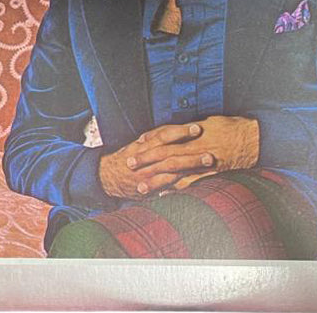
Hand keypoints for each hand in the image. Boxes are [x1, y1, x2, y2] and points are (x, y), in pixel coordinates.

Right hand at [99, 123, 214, 198]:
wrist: (107, 176)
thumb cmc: (128, 156)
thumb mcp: (140, 142)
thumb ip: (156, 137)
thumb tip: (178, 127)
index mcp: (145, 144)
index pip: (164, 135)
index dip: (180, 131)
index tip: (197, 128)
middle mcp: (146, 159)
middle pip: (171, 154)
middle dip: (191, 153)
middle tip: (209, 151)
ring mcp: (147, 175)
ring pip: (170, 171)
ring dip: (190, 168)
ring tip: (207, 163)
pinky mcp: (147, 189)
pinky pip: (164, 188)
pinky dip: (176, 186)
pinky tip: (192, 184)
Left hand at [129, 116, 259, 177]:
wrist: (253, 138)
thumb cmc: (232, 127)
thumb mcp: (210, 121)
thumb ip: (192, 128)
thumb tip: (178, 129)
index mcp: (192, 132)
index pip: (166, 136)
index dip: (150, 140)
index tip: (136, 144)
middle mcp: (194, 147)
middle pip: (165, 153)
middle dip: (146, 160)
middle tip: (129, 165)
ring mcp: (201, 162)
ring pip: (174, 171)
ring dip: (156, 179)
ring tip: (141, 187)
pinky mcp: (210, 174)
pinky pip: (190, 184)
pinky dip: (176, 190)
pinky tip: (163, 195)